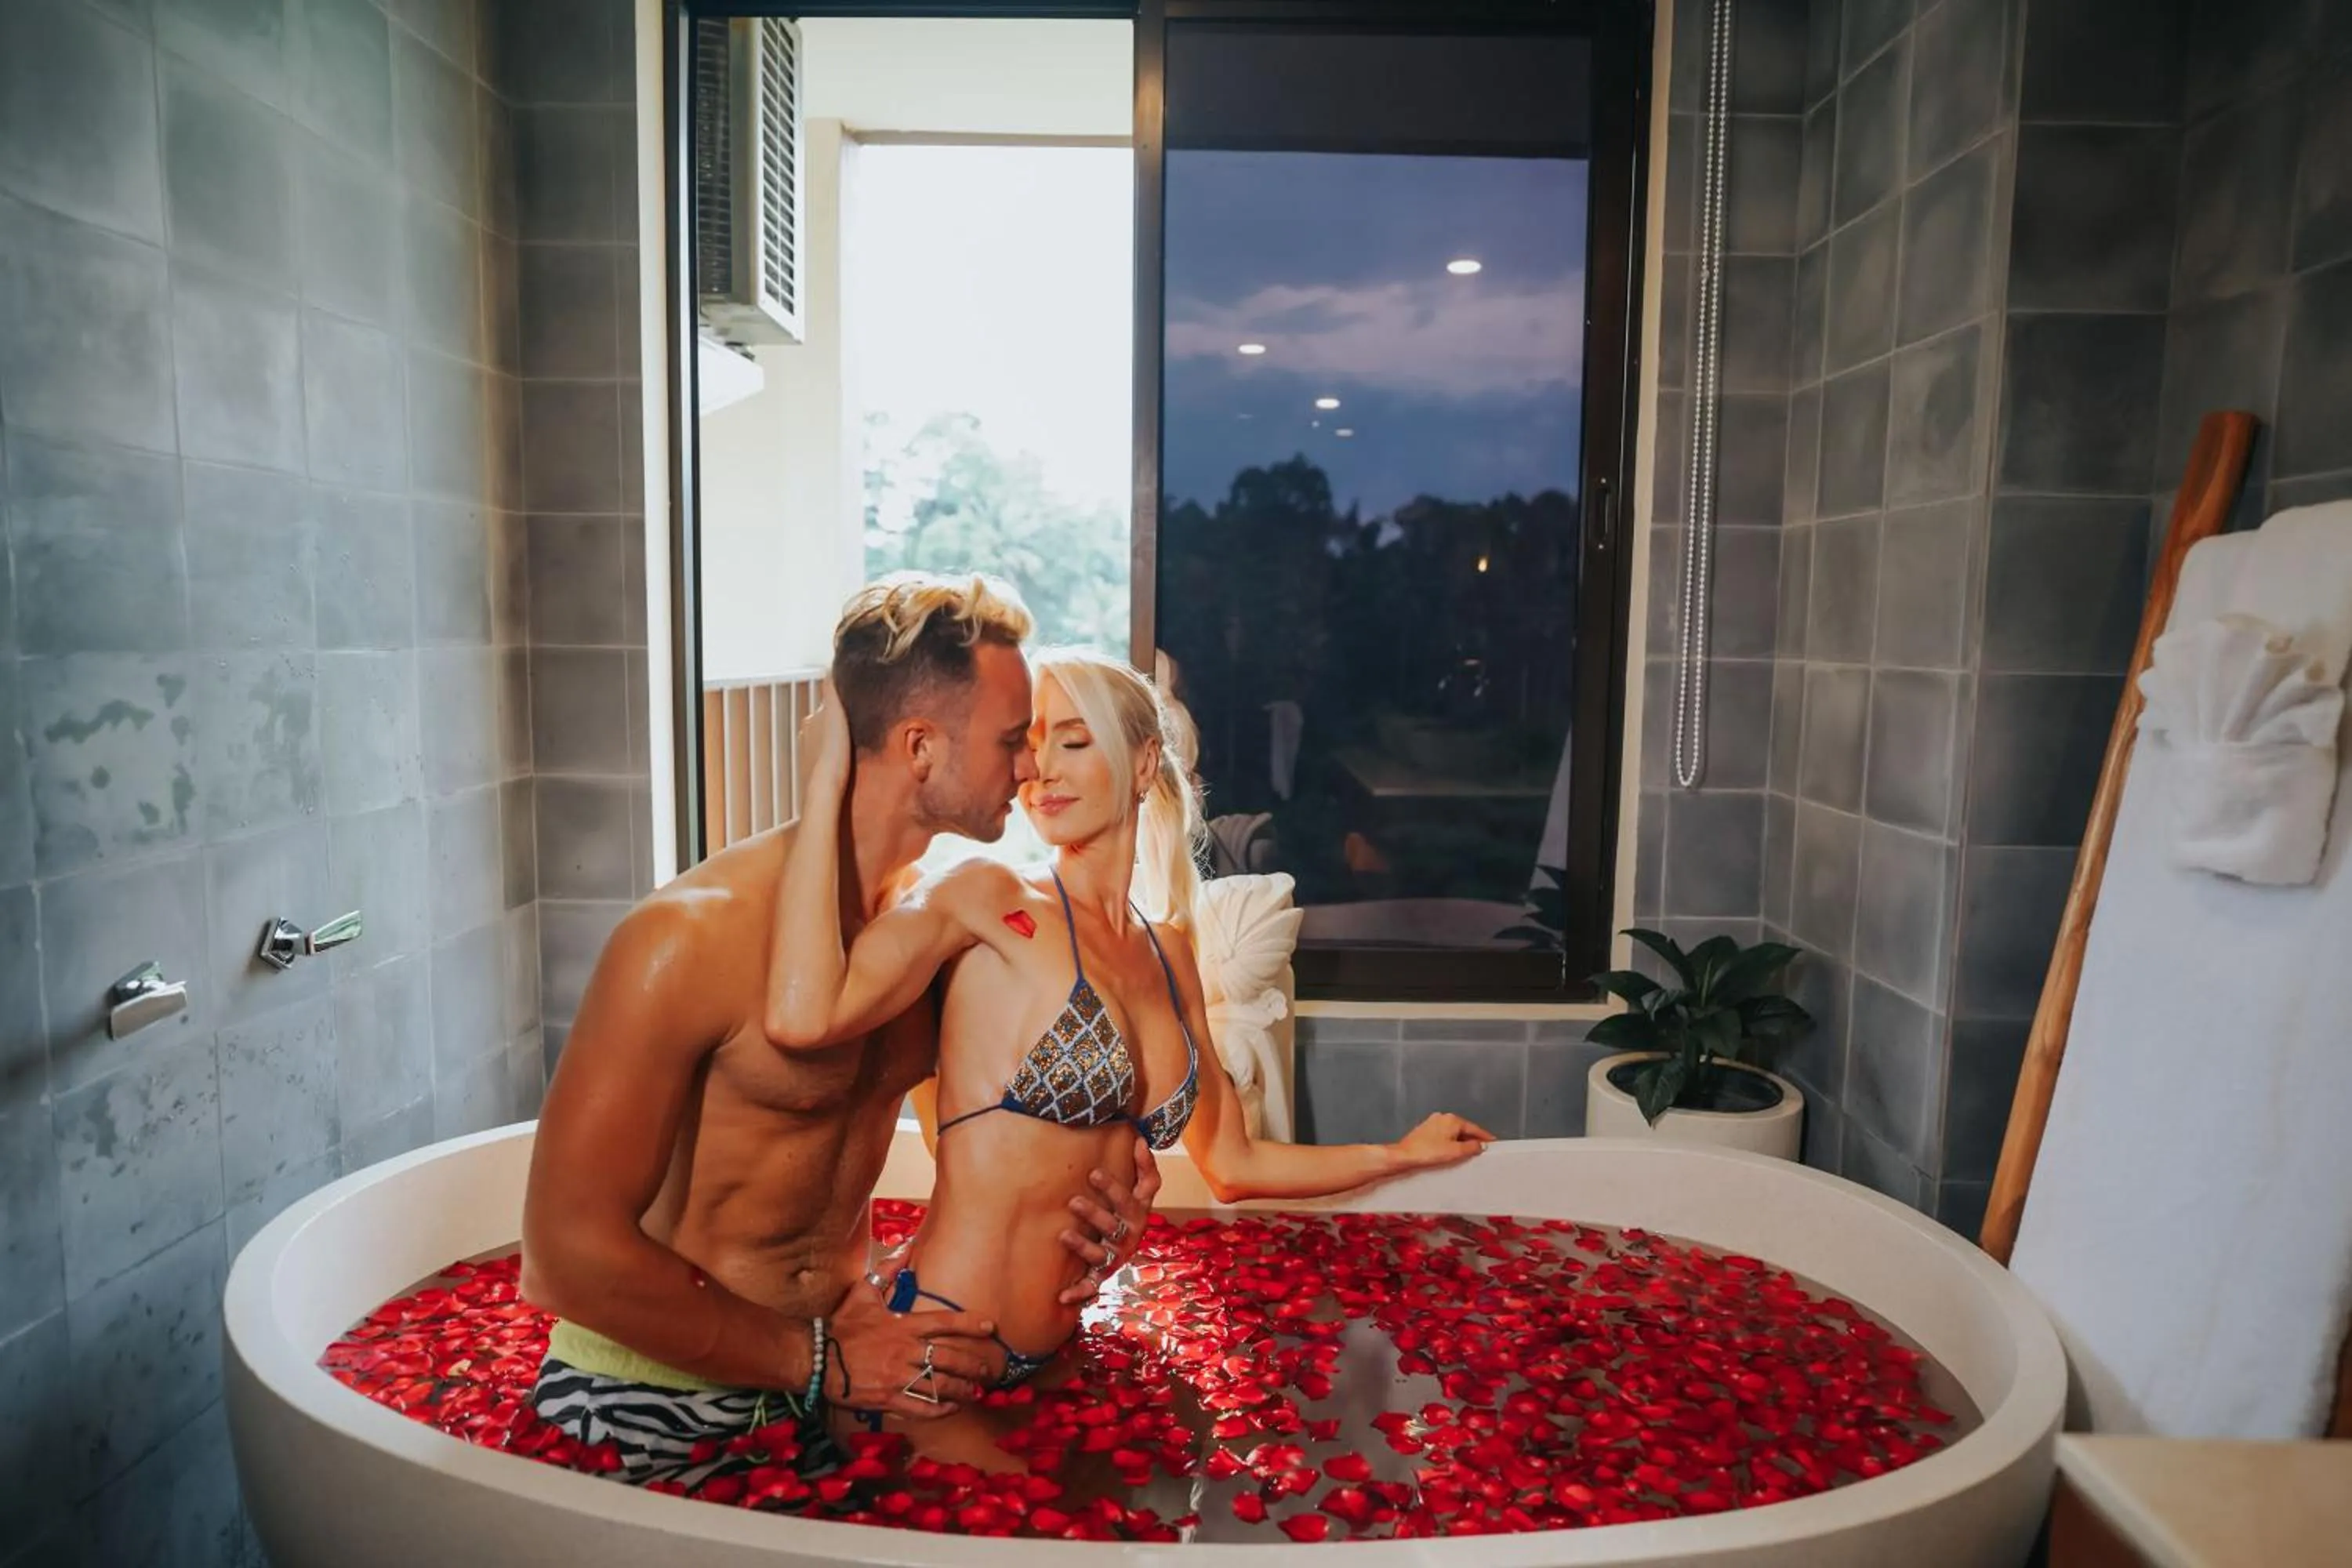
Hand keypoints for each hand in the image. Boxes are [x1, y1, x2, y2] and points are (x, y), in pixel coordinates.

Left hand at [798, 676, 852, 802]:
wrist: (826, 788)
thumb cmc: (831, 752)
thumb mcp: (835, 713)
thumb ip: (831, 690)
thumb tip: (830, 667)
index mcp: (811, 721)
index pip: (827, 707)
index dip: (841, 707)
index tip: (855, 708)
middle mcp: (807, 736)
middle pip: (827, 724)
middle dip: (840, 724)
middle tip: (860, 726)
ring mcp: (810, 754)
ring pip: (827, 741)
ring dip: (838, 741)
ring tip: (857, 743)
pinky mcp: (816, 772)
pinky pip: (828, 758)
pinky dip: (836, 756)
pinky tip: (848, 761)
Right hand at [823, 1277, 997, 1417]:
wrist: (817, 1359)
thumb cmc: (842, 1326)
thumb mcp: (863, 1293)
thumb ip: (887, 1271)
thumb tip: (905, 1246)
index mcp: (903, 1325)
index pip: (944, 1322)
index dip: (970, 1324)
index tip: (989, 1327)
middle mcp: (905, 1351)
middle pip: (950, 1358)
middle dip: (974, 1366)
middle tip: (989, 1371)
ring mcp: (898, 1377)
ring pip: (940, 1385)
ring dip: (962, 1390)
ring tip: (975, 1392)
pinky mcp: (889, 1399)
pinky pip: (922, 1408)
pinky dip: (940, 1410)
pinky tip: (951, 1409)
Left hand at [1057, 1137, 1160, 1304]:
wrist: (1129, 1251)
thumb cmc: (1129, 1211)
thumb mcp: (1141, 1190)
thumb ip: (1143, 1166)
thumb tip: (1140, 1138)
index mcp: (1139, 1212)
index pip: (1138, 1194)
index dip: (1121, 1182)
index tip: (1097, 1169)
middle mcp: (1130, 1234)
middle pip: (1116, 1222)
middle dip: (1096, 1212)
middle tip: (1074, 1200)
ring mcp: (1117, 1255)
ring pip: (1102, 1253)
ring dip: (1084, 1245)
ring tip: (1064, 1235)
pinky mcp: (1104, 1273)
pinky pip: (1093, 1284)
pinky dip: (1079, 1292)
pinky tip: (1062, 1296)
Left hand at [1390, 1111, 1497, 1171]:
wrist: (1405, 1156)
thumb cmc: (1428, 1153)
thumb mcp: (1455, 1152)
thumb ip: (1471, 1147)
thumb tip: (1481, 1145)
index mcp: (1452, 1119)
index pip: (1474, 1128)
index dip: (1484, 1137)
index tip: (1492, 1143)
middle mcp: (1442, 1117)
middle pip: (1463, 1129)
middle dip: (1473, 1139)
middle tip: (1482, 1150)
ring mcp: (1433, 1123)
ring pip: (1453, 1132)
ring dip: (1461, 1141)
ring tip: (1468, 1153)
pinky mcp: (1425, 1130)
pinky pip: (1444, 1135)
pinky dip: (1451, 1142)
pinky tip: (1452, 1152)